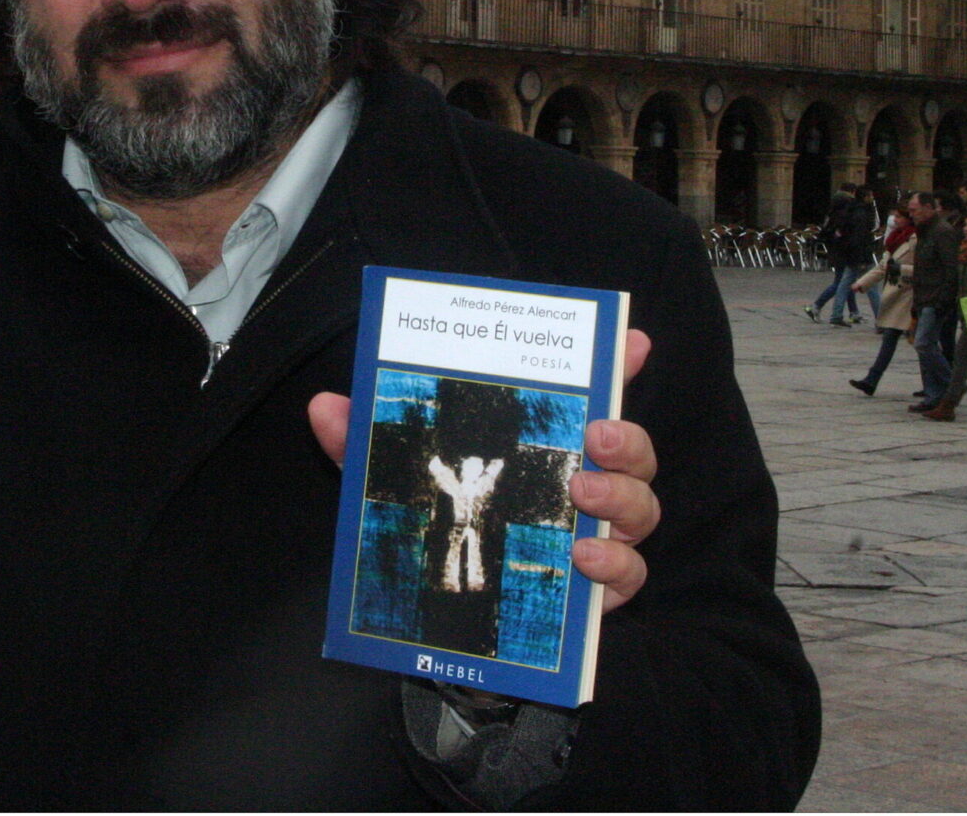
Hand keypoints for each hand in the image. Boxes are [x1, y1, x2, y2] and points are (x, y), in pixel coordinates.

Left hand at [308, 330, 658, 614]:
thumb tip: (324, 406)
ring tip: (582, 494)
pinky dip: (615, 565)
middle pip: (633, 451)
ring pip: (642, 508)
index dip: (620, 364)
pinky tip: (583, 557)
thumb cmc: (433, 533)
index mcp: (543, 448)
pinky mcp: (601, 590)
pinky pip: (631, 575)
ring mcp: (600, 537)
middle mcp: (584, 486)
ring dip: (620, 496)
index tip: (633, 343)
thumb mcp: (394, 482)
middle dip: (626, 437)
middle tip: (596, 435)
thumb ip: (363, 444)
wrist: (448, 622)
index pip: (593, 396)